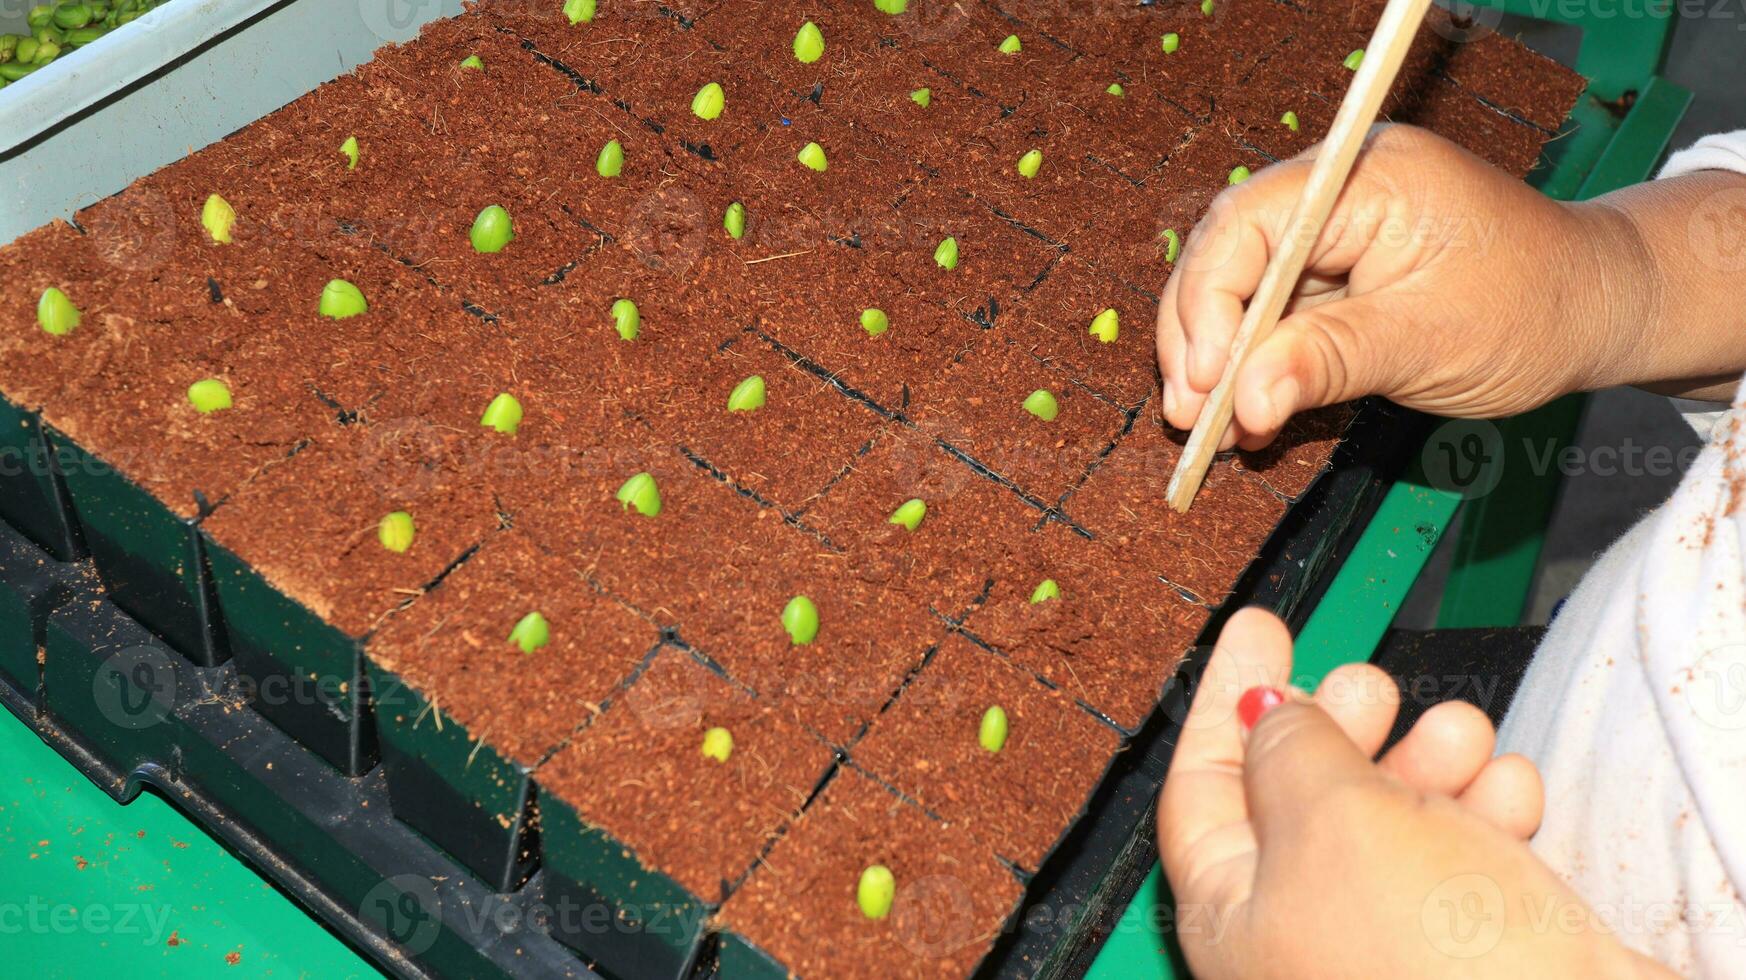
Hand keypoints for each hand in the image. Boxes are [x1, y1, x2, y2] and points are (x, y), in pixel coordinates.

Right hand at [1154, 124, 1642, 448]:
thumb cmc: (1535, 310)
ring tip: (1206, 429)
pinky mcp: (1329, 275)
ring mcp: (1328, 234)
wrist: (1593, 312)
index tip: (1207, 381)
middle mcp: (1335, 192)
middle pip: (1225, 255)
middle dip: (1198, 339)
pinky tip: (1237, 416)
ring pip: (1234, 291)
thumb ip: (1328, 362)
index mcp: (1364, 178)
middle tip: (1189, 418)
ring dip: (1214, 361)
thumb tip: (1243, 402)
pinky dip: (1246, 368)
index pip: (1249, 225)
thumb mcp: (1429, 341)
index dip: (1210, 303)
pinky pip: (1265, 316)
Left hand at [1157, 607, 1668, 978]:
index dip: (1229, 701)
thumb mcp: (1329, 815)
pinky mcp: (1472, 954)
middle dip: (1341, 726)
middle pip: (1301, 800)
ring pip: (1392, 822)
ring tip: (1460, 735)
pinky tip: (1509, 791)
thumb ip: (1290, 749)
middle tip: (1372, 682)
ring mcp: (1387, 949)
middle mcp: (1300, 940)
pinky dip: (1485, 811)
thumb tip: (1272, 713)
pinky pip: (1464, 860)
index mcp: (1232, 918)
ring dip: (1427, 759)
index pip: (1201, 788)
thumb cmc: (1429, 958)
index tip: (1259, 630)